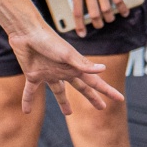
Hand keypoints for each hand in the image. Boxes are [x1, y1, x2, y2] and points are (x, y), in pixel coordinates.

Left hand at [8, 23, 124, 116]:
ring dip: (63, 102)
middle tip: (101, 107)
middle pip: (80, 88)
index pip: (95, 82)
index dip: (107, 91)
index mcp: (74, 67)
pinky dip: (28, 101)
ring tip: (68, 114)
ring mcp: (48, 73)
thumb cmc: (48, 40)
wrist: (27, 32)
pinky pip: (30, 91)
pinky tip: (27, 112)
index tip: (120, 99)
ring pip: (58, 92)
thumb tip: (104, 70)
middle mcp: (63, 71)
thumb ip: (83, 64)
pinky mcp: (33, 75)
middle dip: (91, 97)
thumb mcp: (67, 54)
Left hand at [69, 0, 128, 36]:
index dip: (79, 26)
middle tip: (99, 25)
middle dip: (97, 24)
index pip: (77, 12)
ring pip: (107, 10)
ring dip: (109, 17)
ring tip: (110, 19)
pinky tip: (123, 12)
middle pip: (94, 14)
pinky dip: (122, 8)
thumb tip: (83, 2)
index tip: (82, 34)